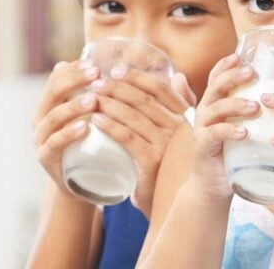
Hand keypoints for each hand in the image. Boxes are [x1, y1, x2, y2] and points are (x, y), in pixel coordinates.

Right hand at [32, 60, 100, 197]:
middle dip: (74, 81)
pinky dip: (68, 134)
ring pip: (53, 117)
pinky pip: (54, 144)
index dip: (74, 69)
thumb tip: (106, 62)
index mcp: (49, 104)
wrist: (81, 182)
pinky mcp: (46, 159)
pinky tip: (84, 127)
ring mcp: (41, 139)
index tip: (95, 65)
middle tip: (96, 75)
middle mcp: (41, 118)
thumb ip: (93, 92)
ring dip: (73, 106)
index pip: (56, 78)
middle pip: (53, 92)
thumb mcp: (90, 115)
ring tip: (94, 99)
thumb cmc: (90, 142)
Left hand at [87, 67, 192, 216]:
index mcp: (184, 116)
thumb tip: (177, 76)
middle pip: (143, 99)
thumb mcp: (176, 132)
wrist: (168, 202)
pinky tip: (95, 119)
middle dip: (116, 88)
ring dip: (109, 103)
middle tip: (95, 83)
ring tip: (89, 98)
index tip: (114, 70)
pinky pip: (128, 137)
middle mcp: (178, 128)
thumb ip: (180, 104)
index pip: (159, 88)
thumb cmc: (168, 163)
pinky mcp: (152, 161)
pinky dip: (110, 126)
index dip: (136, 76)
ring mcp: (166, 144)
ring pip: (133, 116)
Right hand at [189, 54, 259, 200]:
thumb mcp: (241, 127)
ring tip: (256, 106)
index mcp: (214, 104)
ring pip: (216, 108)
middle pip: (216, 87)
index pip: (216, 78)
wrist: (214, 185)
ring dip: (236, 104)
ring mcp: (202, 129)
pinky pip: (214, 134)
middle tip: (252, 73)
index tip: (240, 56)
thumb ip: (253, 112)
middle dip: (233, 77)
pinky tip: (244, 132)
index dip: (225, 65)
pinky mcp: (203, 147)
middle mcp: (205, 112)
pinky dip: (229, 131)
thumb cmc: (232, 153)